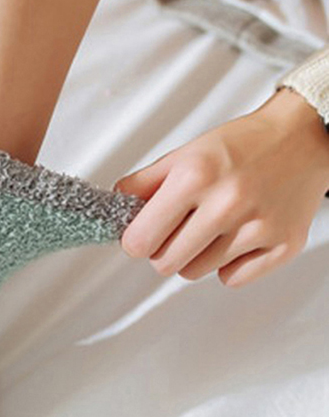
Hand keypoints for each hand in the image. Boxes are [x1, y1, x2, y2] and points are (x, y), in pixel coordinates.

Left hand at [112, 87, 328, 287]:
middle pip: (165, 264)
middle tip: (178, 230)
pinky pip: (232, 279)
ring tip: (212, 227)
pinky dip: (230, 265)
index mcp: (195, 177)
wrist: (303, 138)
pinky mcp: (284, 245)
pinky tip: (238, 236)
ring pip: (196, 273)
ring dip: (196, 256)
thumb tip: (113, 208)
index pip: (139, 241)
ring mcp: (258, 227)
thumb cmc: (240, 146)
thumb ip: (143, 184)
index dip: (136, 240)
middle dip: (164, 250)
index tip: (142, 234)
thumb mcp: (185, 154)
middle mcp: (227, 203)